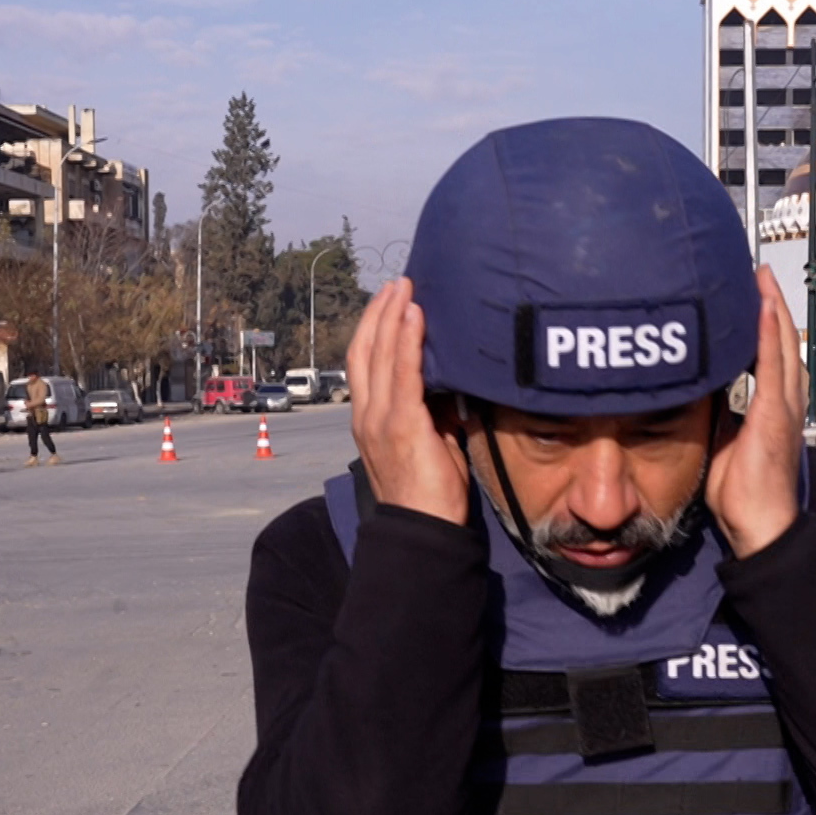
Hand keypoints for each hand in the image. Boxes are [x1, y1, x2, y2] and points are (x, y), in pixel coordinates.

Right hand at [346, 278, 468, 525]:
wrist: (423, 532)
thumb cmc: (430, 495)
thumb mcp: (430, 444)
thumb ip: (431, 414)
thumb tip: (451, 390)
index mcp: (369, 420)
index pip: (364, 363)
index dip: (374, 329)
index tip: (390, 302)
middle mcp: (366, 415)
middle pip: (364, 350)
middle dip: (379, 312)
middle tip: (398, 283)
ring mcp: (380, 419)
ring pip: (378, 354)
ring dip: (392, 315)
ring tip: (405, 286)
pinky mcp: (401, 425)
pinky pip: (402, 373)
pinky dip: (407, 340)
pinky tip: (415, 315)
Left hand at [707, 266, 803, 556]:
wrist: (760, 525)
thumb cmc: (743, 492)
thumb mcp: (726, 438)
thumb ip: (720, 411)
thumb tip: (701, 389)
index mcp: (772, 406)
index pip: (769, 353)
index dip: (763, 321)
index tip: (751, 294)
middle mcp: (784, 401)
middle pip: (781, 341)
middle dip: (770, 305)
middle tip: (758, 273)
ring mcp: (783, 407)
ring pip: (781, 346)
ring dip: (772, 310)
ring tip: (761, 279)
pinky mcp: (774, 416)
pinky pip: (774, 368)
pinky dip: (770, 336)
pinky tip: (764, 310)